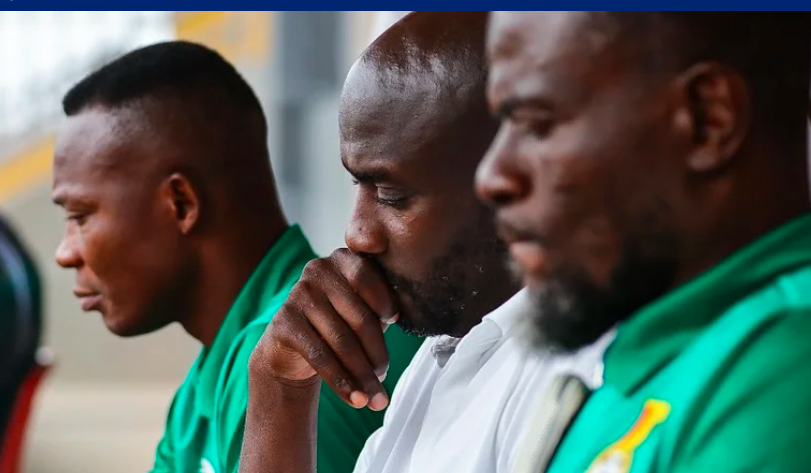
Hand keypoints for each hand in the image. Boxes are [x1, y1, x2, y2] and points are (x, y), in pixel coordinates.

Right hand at [250, 248, 397, 410]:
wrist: (293, 348)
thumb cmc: (339, 323)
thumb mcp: (364, 309)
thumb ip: (382, 306)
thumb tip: (405, 317)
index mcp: (343, 260)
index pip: (368, 277)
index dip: (385, 301)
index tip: (397, 322)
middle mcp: (317, 270)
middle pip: (358, 315)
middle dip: (377, 353)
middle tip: (386, 376)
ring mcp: (297, 294)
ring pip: (341, 341)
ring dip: (362, 375)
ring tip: (375, 399)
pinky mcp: (283, 321)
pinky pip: (319, 356)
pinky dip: (340, 382)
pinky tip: (354, 399)